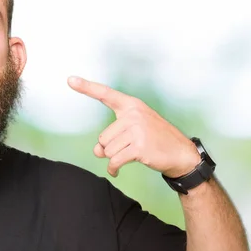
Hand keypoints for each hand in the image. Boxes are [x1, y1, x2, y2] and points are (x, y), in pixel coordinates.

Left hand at [68, 77, 199, 177]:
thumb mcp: (132, 132)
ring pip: (107, 150)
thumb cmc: (155, 140)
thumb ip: (111, 137)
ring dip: (114, 158)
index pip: (105, 94)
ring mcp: (137, 130)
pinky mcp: (139, 147)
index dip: (86, 87)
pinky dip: (113, 169)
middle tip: (128, 148)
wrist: (180, 154)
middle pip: (103, 137)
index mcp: (131, 105)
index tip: (70, 79)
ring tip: (130, 155)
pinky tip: (117, 171)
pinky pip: (114, 161)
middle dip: (111, 148)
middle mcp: (133, 114)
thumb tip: (97, 152)